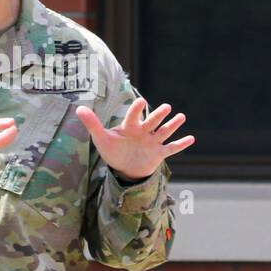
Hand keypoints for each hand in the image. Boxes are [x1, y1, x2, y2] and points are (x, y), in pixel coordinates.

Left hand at [76, 98, 194, 179]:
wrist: (124, 168)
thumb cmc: (113, 151)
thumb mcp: (101, 139)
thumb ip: (92, 124)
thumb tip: (78, 108)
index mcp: (130, 127)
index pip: (133, 117)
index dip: (136, 110)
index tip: (141, 102)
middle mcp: (143, 132)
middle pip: (152, 122)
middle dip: (159, 115)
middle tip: (166, 107)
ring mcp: (152, 142)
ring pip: (164, 132)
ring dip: (172, 126)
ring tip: (181, 117)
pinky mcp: (159, 153)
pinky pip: (171, 148)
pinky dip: (181, 144)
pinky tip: (191, 138)